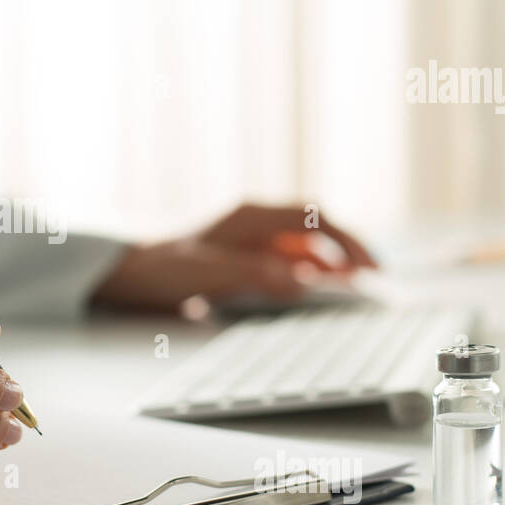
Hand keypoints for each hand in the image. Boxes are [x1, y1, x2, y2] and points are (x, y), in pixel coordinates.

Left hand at [90, 203, 376, 310]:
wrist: (131, 273)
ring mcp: (250, 238)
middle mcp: (256, 222)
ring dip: (329, 263)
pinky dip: (306, 272)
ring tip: (351, 287)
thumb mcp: (212, 271)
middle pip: (315, 230)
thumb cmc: (165, 267)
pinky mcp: (243, 255)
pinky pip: (286, 259)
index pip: (315, 218)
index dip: (347, 241)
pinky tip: (314, 288)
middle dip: (346, 251)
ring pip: (303, 246)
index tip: (368, 266)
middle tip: (373, 279)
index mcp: (252, 216)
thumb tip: (302, 281)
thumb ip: (259, 274)